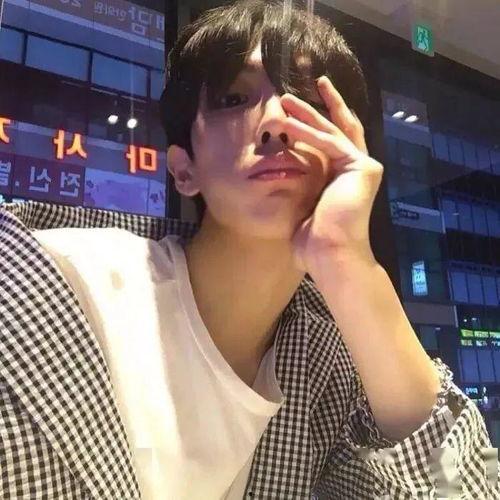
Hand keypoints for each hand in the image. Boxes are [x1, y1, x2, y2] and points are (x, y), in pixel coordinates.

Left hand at [281, 76, 383, 274]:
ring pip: (333, 131)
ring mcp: (362, 167)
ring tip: (284, 100)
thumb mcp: (303, 203)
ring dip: (308, 113)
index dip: (316, 123)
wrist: (331, 255)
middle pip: (337, 129)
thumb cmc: (314, 240)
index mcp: (342, 178)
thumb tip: (284, 170)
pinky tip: (289, 124)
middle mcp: (356, 169)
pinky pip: (332, 144)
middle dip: (315, 108)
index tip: (296, 111)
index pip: (331, 143)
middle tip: (290, 94)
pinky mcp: (362, 168)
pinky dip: (310, 132)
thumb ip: (302, 183)